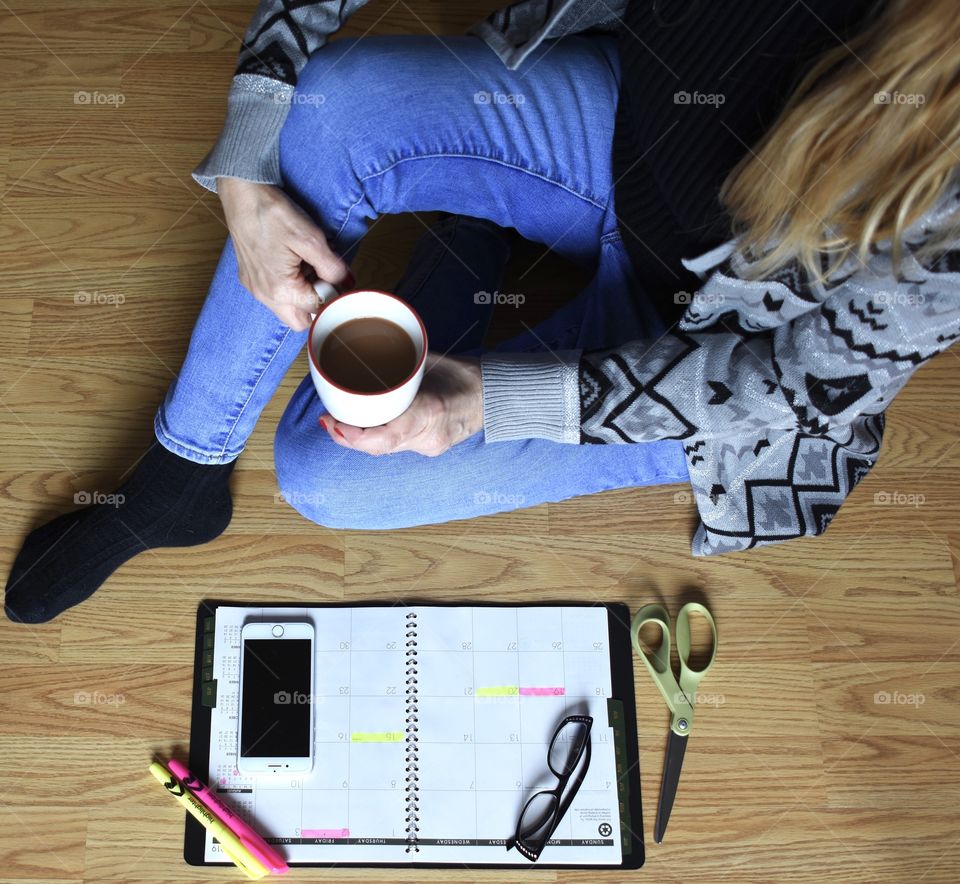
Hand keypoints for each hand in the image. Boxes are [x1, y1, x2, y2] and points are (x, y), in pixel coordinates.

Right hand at [217, 178, 352, 330]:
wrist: (241, 194)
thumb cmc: (273, 214)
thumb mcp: (311, 239)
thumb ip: (332, 268)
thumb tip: (346, 282)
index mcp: (281, 290)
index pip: (318, 309)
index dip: (332, 295)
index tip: (338, 279)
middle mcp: (264, 296)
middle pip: (299, 321)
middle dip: (316, 306)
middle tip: (323, 279)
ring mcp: (254, 288)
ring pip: (286, 309)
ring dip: (301, 296)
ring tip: (306, 267)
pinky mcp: (249, 278)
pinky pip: (273, 295)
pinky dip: (287, 286)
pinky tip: (292, 263)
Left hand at [320, 353, 482, 455]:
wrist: (493, 396)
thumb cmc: (463, 374)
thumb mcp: (427, 360)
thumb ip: (396, 359)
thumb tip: (360, 347)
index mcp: (430, 411)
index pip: (385, 436)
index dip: (352, 435)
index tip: (332, 421)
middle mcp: (429, 435)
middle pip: (377, 446)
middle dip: (346, 436)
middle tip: (326, 419)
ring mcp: (429, 446)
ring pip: (384, 449)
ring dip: (358, 438)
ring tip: (336, 422)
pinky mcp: (429, 449)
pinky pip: (395, 447)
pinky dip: (376, 438)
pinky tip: (361, 428)